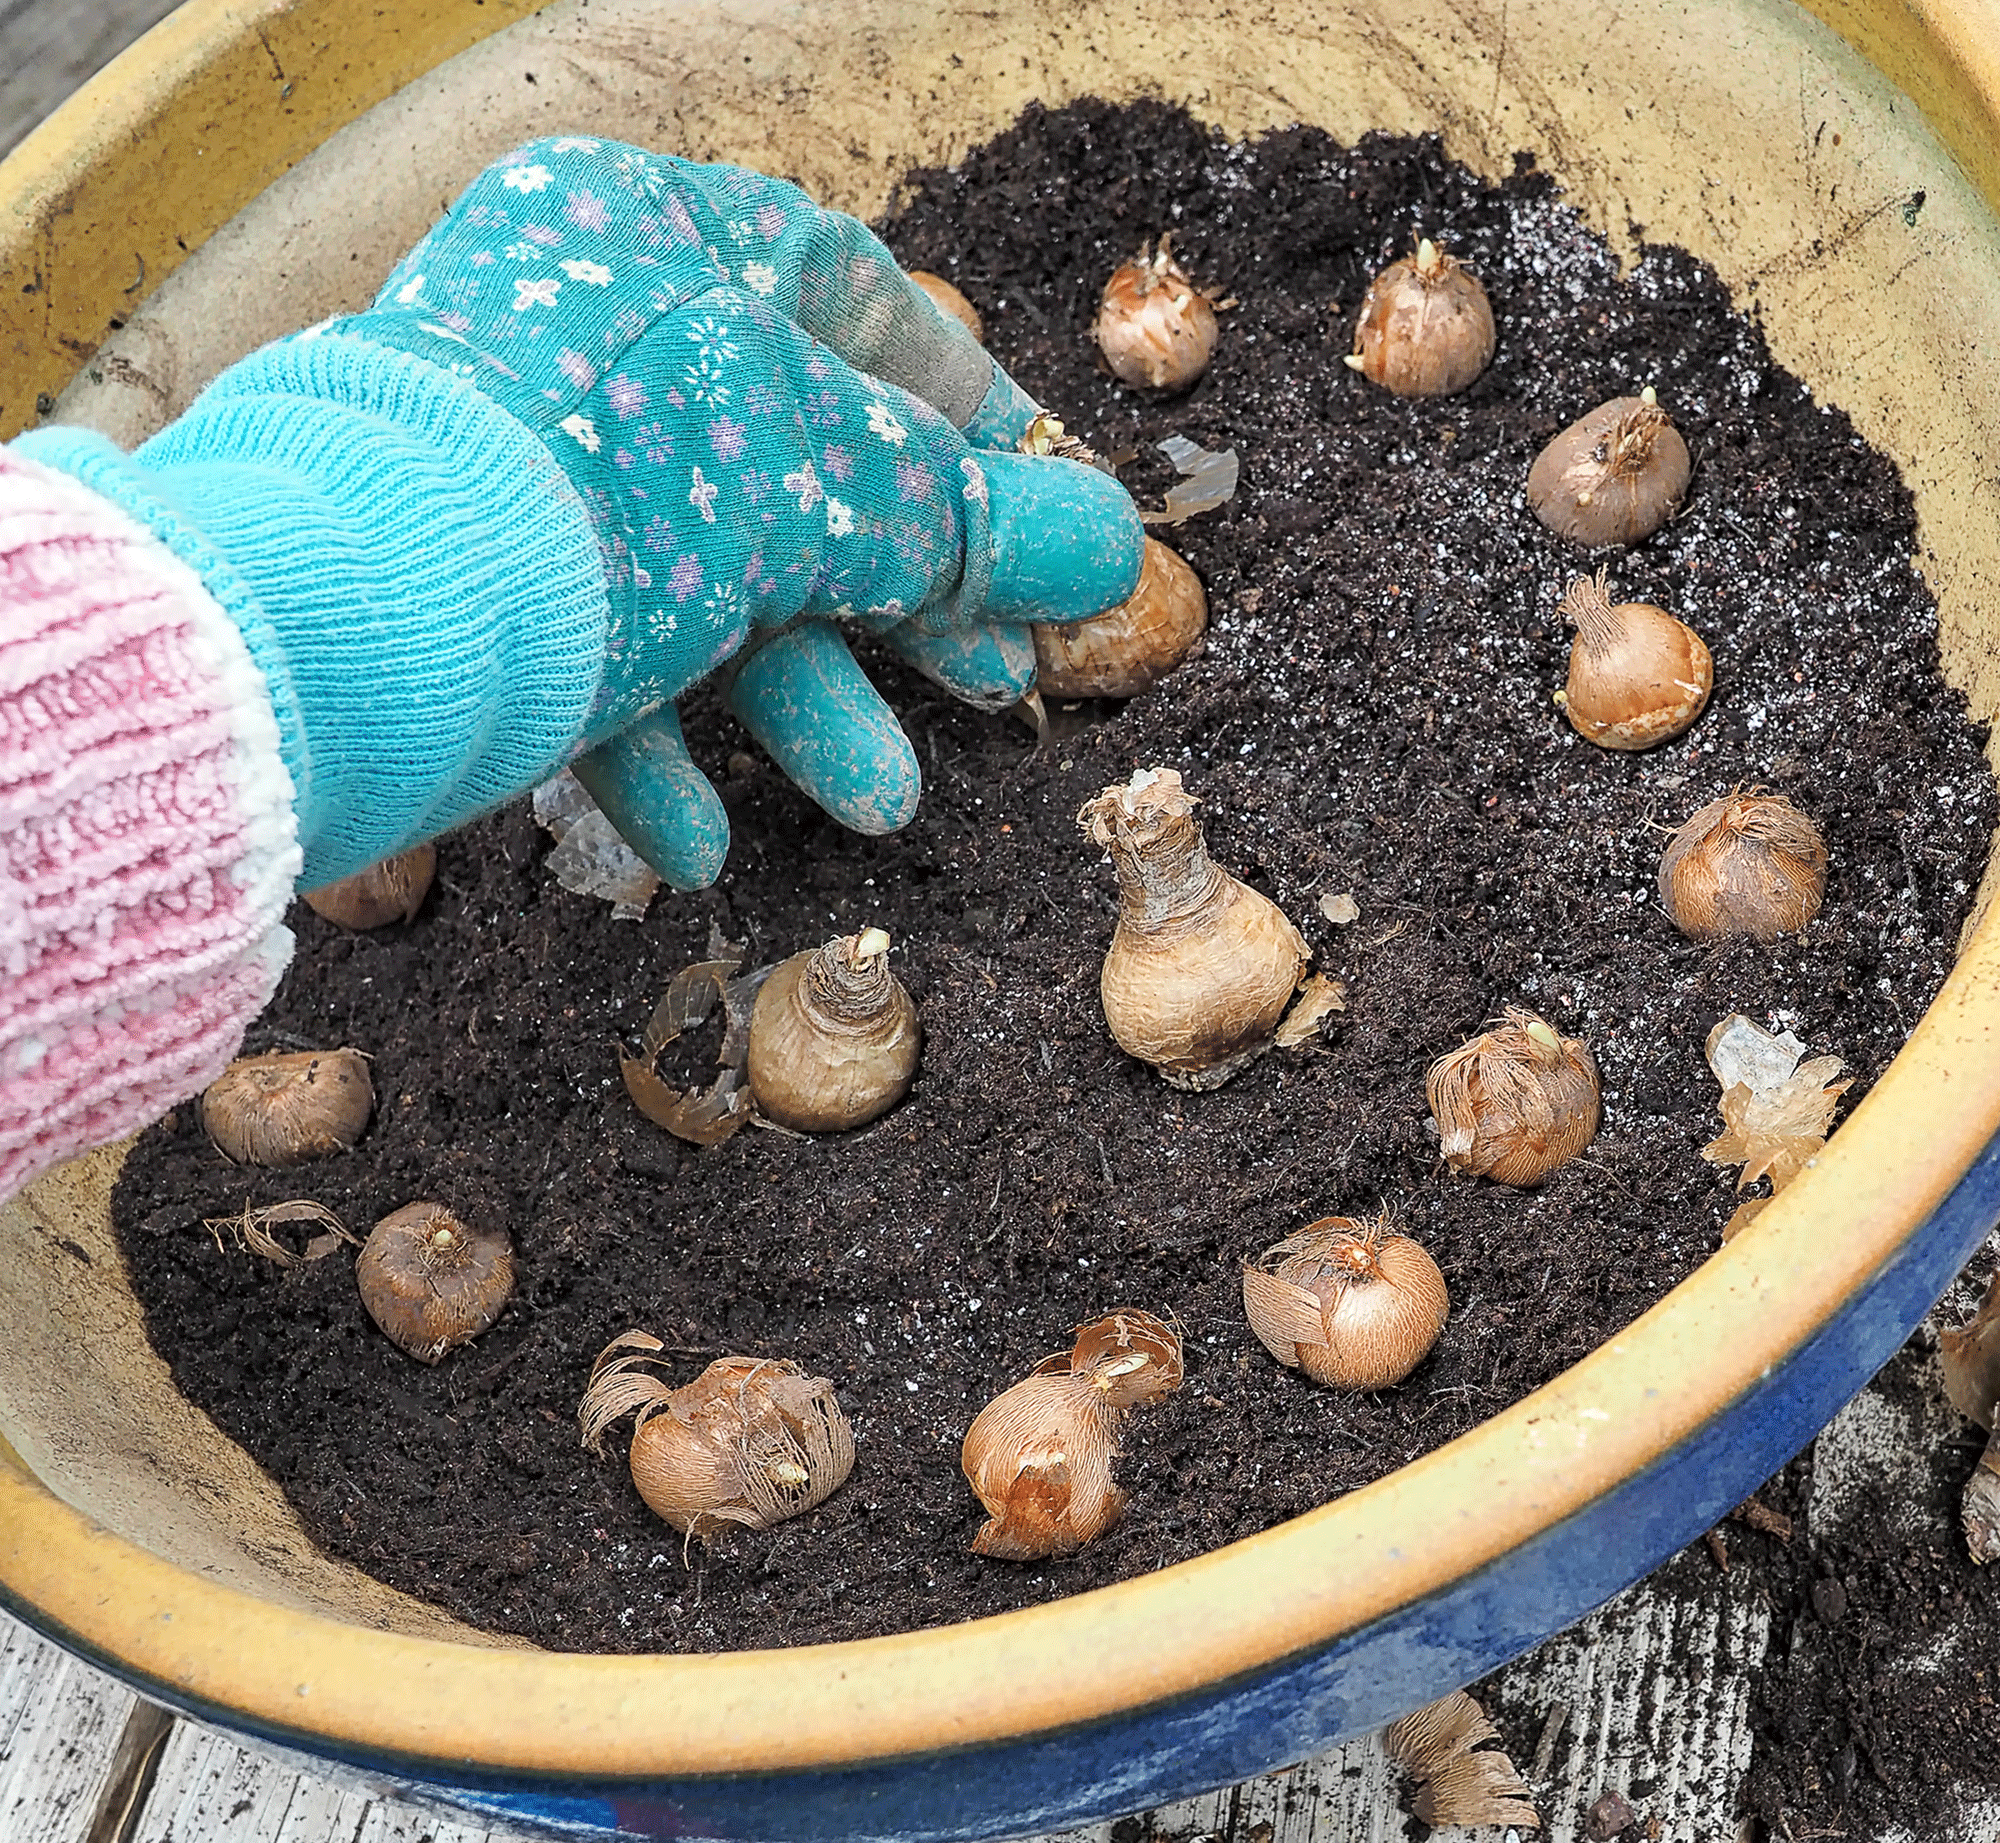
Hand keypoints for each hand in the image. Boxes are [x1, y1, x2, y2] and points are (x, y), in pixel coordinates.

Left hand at [337, 141, 1142, 885]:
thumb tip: (1110, 548)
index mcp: (663, 235)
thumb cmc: (602, 494)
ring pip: (707, 592)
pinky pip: (596, 666)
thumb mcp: (818, 487)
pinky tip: (699, 843)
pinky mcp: (469, 595)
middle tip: (991, 688)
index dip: (978, 421)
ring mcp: (525, 474)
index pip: (866, 306)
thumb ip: (964, 520)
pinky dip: (661, 756)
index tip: (1047, 524)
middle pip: (802, 475)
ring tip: (879, 804)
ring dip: (802, 710)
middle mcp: (587, 338)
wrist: (349, 627)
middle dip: (903, 606)